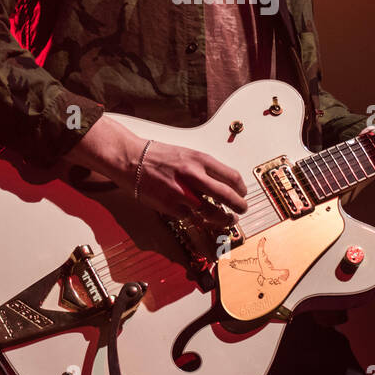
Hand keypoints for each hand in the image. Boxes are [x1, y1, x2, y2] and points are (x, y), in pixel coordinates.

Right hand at [131, 140, 248, 227]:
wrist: (131, 158)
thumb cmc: (157, 155)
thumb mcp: (186, 153)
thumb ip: (204, 167)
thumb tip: (221, 181)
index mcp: (200, 159)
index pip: (231, 176)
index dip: (241, 188)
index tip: (242, 192)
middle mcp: (194, 175)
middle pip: (227, 196)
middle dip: (240, 205)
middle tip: (243, 209)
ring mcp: (183, 193)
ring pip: (213, 212)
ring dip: (225, 219)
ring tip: (229, 220)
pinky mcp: (171, 206)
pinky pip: (193, 218)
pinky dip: (202, 220)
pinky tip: (206, 220)